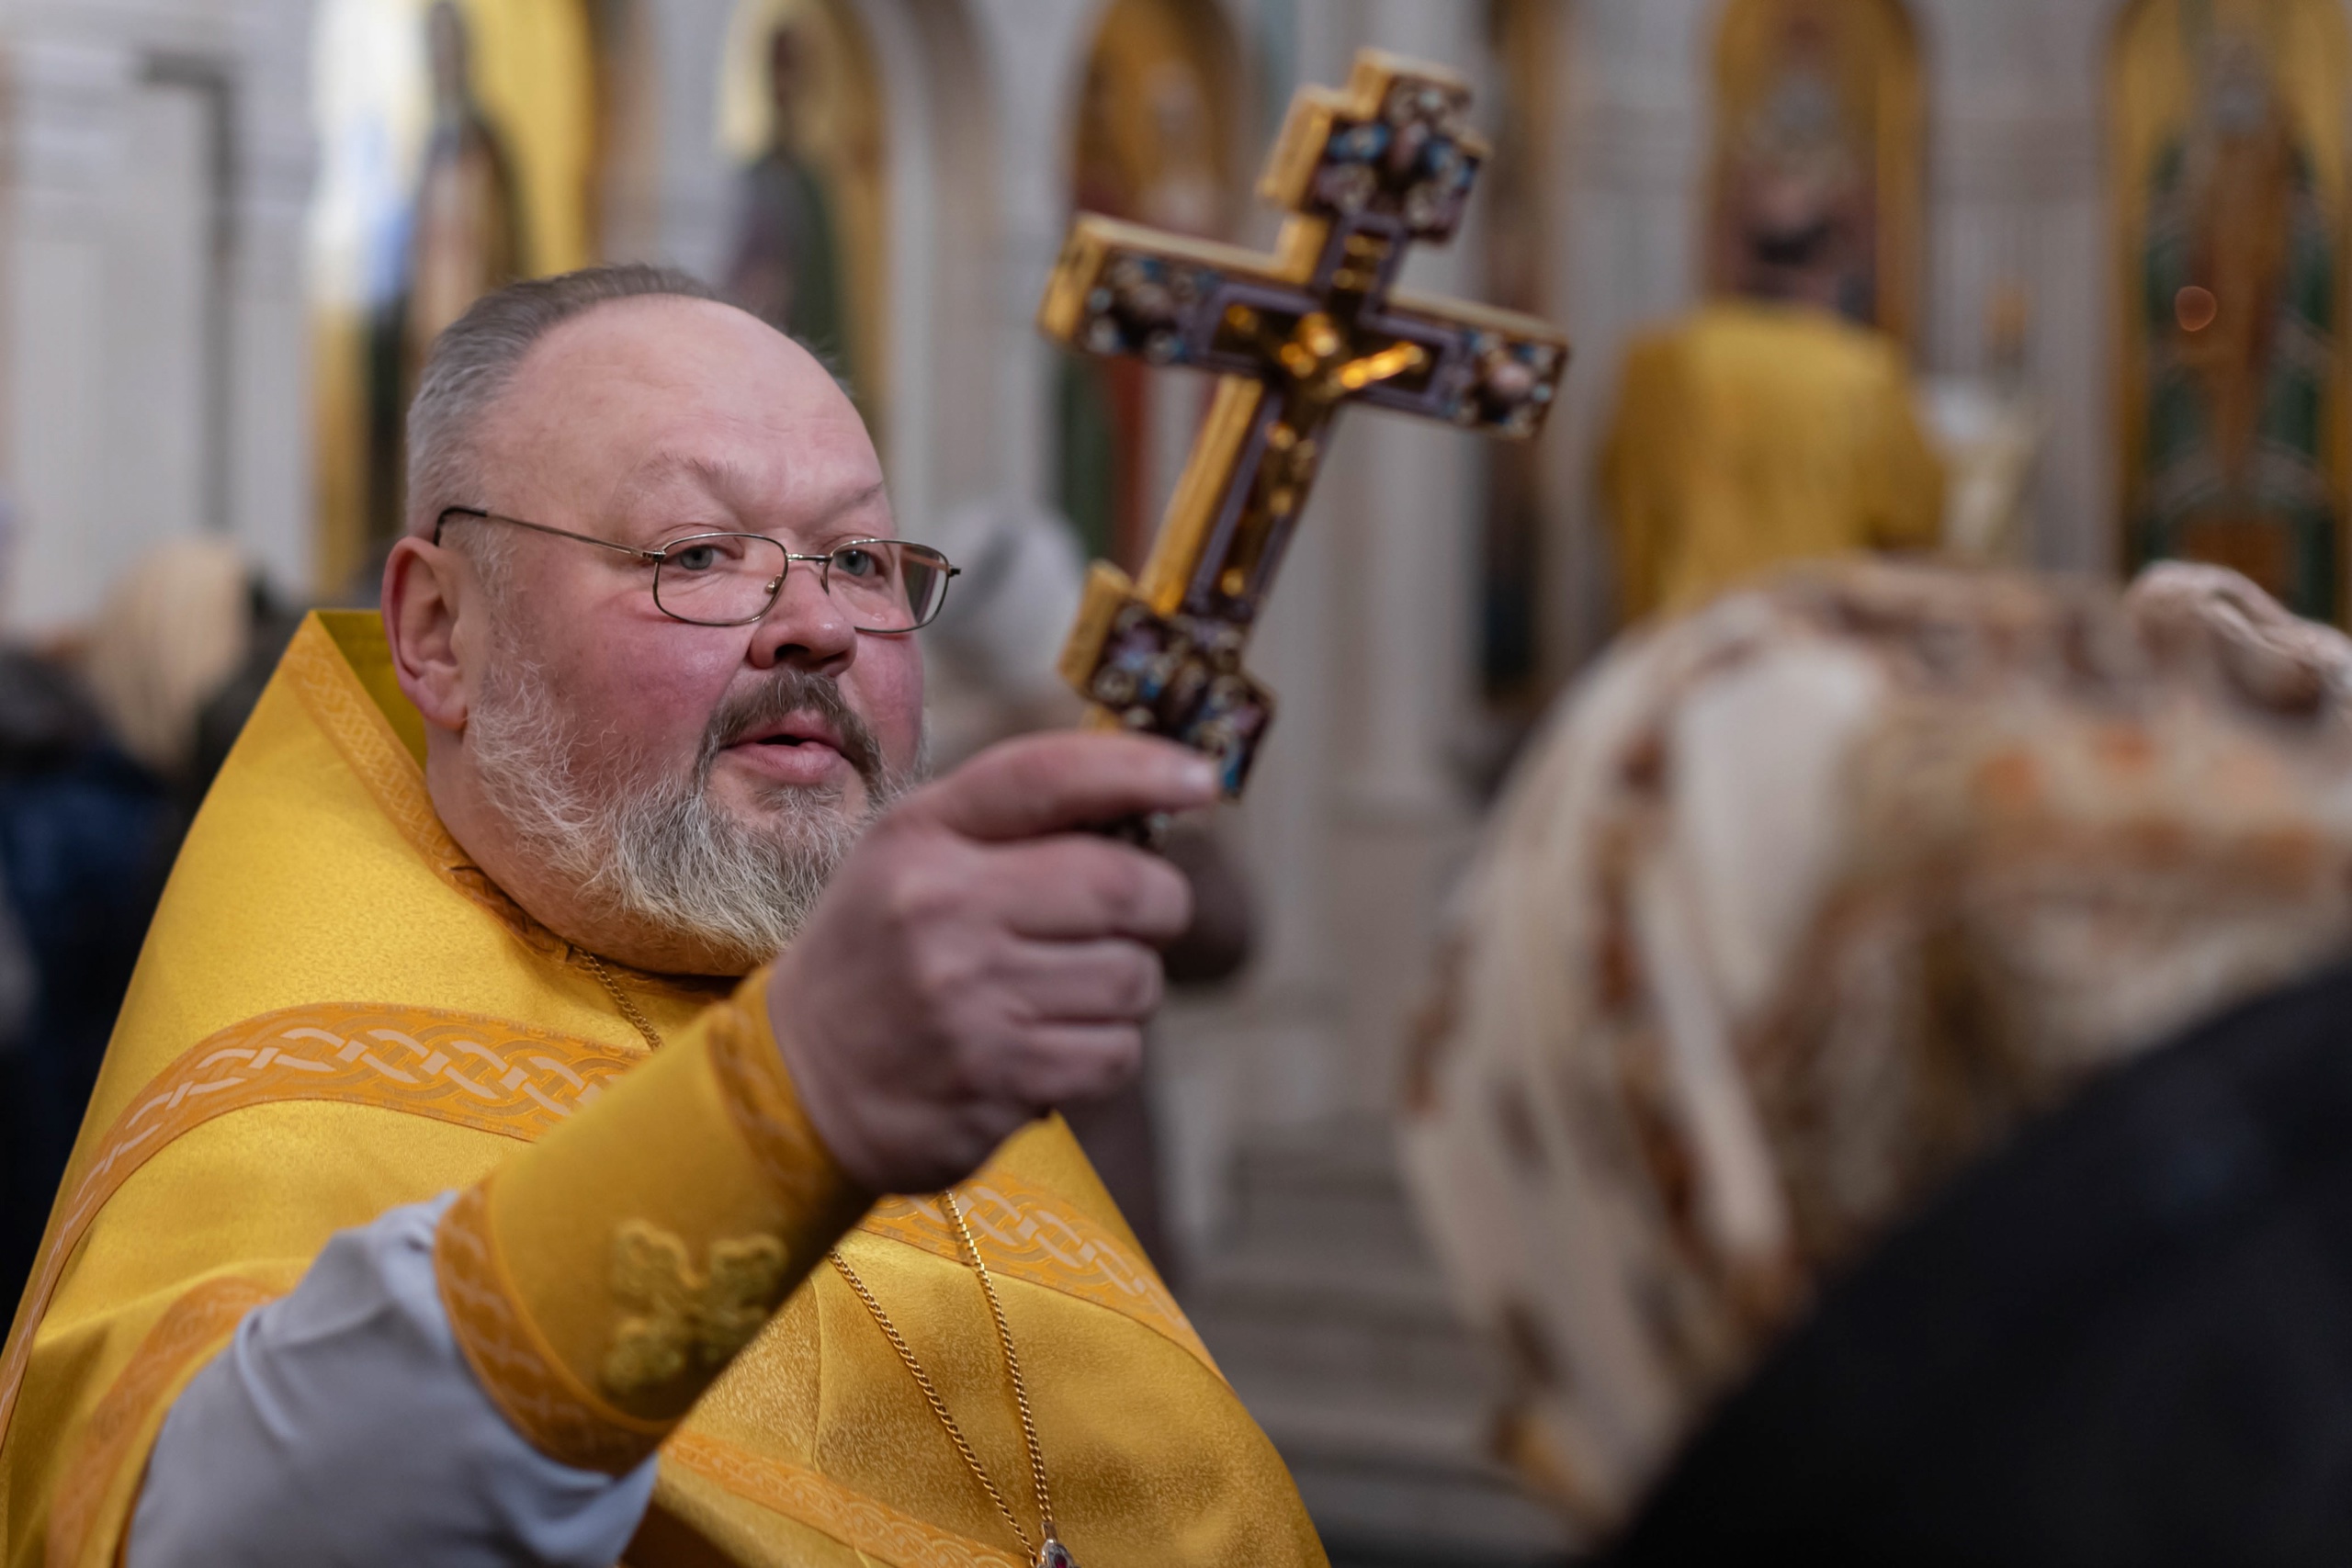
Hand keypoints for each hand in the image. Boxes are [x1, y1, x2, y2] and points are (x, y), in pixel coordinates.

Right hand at [767, 731, 1218, 1192]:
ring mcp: (969, 1001)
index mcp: (922, 836)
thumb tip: (1156, 791)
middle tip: (1138, 915)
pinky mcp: (996, 1081)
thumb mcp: (915, 852)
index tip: (1200, 780)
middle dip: (1158, 902)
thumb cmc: (884, 946)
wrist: (799, 1080)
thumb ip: (1015, 815)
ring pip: (1134, 979)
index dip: (1140, 770)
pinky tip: (1050, 1044)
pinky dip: (1105, 1050)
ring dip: (1126, 985)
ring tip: (1066, 989)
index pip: (1047, 778)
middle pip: (1126, 887)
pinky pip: (1117, 1054)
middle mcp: (941, 910)